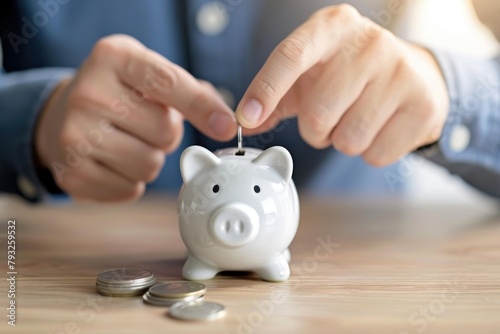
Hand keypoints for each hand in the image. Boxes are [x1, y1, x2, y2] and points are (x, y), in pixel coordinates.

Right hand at [36, 35, 236, 201]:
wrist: (63, 113)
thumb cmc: (120, 92)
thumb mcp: (148, 72)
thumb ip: (190, 91)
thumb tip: (225, 122)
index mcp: (114, 58)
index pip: (168, 83)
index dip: (202, 108)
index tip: (227, 126)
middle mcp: (89, 93)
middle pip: (165, 133)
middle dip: (167, 135)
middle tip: (145, 125)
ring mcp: (74, 135)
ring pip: (150, 166)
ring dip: (151, 159)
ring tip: (130, 142)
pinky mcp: (71, 173)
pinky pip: (130, 190)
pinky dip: (131, 181)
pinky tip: (114, 161)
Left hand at [236, 5, 448, 165]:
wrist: (413, 74)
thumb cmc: (349, 74)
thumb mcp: (310, 73)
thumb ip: (275, 96)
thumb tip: (245, 123)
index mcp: (332, 27)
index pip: (290, 56)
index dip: (265, 90)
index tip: (246, 118)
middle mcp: (368, 43)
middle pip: (318, 115)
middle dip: (315, 131)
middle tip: (328, 119)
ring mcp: (401, 72)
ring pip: (348, 140)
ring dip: (342, 142)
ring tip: (355, 120)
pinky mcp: (423, 105)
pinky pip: (376, 154)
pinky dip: (370, 152)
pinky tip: (379, 128)